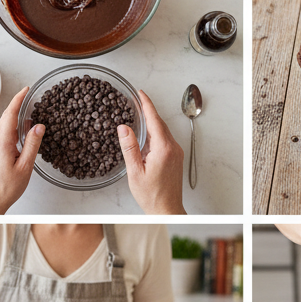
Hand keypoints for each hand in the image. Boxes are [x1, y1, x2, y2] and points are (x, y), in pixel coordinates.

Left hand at [0, 87, 43, 213]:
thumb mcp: (25, 166)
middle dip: (18, 104)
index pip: (10, 114)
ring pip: (6, 126)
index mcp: (2, 142)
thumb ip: (32, 144)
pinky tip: (24, 131)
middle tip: (30, 95)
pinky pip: (5, 135)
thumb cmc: (5, 188)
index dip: (18, 99)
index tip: (26, 89)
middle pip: (7, 117)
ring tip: (30, 111)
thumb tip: (39, 126)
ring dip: (17, 117)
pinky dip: (15, 128)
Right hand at [118, 90, 185, 213]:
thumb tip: (124, 128)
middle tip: (136, 100)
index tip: (140, 93)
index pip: (154, 120)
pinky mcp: (176, 157)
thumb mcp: (134, 171)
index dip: (147, 104)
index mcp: (163, 149)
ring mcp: (176, 152)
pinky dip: (155, 132)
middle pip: (160, 123)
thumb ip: (129, 147)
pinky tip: (146, 134)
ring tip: (138, 113)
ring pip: (163, 130)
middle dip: (148, 110)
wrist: (167, 208)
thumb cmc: (151, 194)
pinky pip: (165, 139)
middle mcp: (173, 147)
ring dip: (151, 122)